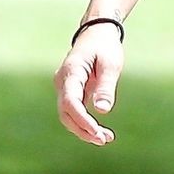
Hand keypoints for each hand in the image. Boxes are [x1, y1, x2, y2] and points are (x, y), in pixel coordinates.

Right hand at [57, 25, 122, 145]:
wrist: (97, 33)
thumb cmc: (105, 47)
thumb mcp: (110, 65)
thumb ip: (105, 87)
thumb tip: (102, 111)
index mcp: (71, 72)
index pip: (71, 102)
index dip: (82, 120)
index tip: (98, 132)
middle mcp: (63, 81)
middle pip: (66, 113)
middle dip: (83, 129)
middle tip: (104, 140)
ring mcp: (64, 87)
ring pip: (68, 115)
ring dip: (84, 129)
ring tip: (106, 139)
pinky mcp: (71, 91)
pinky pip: (73, 111)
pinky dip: (85, 123)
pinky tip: (100, 132)